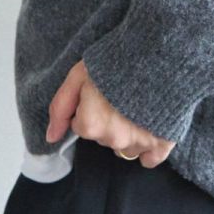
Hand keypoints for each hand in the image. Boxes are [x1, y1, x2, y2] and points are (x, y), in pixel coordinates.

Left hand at [45, 59, 175, 169]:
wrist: (158, 53)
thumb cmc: (114, 62)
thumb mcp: (78, 76)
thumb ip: (60, 108)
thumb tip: (51, 138)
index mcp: (91, 125)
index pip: (81, 126)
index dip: (88, 107)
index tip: (99, 91)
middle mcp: (113, 139)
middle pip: (103, 137)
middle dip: (108, 120)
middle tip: (119, 94)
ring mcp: (139, 143)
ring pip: (125, 148)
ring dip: (127, 132)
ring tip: (136, 105)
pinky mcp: (162, 143)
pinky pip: (149, 160)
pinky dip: (148, 148)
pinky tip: (149, 127)